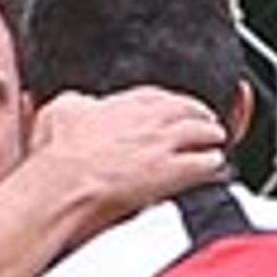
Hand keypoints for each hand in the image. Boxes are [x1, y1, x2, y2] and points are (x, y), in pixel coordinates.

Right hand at [25, 83, 230, 211]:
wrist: (67, 182)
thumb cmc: (60, 154)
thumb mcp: (61, 111)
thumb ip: (76, 103)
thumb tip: (78, 103)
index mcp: (122, 104)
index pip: (157, 94)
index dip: (171, 99)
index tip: (175, 104)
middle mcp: (148, 119)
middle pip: (186, 108)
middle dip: (199, 112)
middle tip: (206, 118)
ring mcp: (162, 144)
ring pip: (200, 132)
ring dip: (211, 134)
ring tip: (216, 138)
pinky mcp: (171, 171)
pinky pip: (203, 163)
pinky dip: (211, 162)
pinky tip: (215, 164)